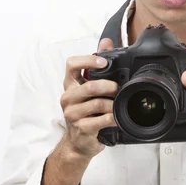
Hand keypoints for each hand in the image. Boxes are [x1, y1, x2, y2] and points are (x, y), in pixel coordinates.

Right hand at [60, 38, 118, 157]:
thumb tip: (106, 42)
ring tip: (116, 106)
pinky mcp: (81, 128)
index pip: (71, 64)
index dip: (88, 60)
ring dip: (112, 104)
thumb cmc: (87, 112)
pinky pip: (102, 120)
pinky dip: (113, 118)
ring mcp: (72, 114)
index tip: (104, 62)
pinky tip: (116, 118)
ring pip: (98, 103)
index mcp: (70, 84)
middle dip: (109, 86)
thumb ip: (98, 66)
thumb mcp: (90, 89)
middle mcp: (68, 97)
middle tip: (117, 89)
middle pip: (89, 86)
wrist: (79, 142)